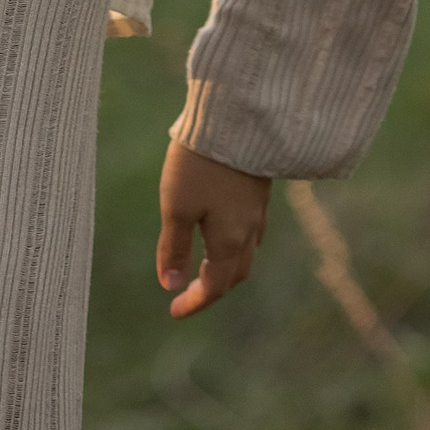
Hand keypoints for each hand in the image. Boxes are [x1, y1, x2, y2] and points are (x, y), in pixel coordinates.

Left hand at [156, 143, 269, 316]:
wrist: (235, 118)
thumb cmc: (200, 164)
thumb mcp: (177, 206)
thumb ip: (175, 248)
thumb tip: (170, 286)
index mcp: (229, 242)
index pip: (214, 286)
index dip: (194, 303)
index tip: (173, 312)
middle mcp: (250, 231)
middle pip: (234, 273)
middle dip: (212, 287)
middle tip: (188, 292)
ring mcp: (258, 210)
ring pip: (246, 251)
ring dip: (225, 265)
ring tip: (203, 264)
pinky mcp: (259, 188)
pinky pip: (251, 229)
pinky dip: (235, 241)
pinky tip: (224, 228)